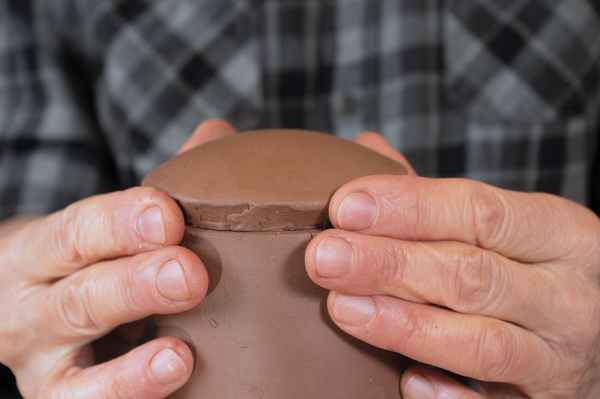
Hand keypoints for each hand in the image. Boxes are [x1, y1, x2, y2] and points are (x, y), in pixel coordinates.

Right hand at [0, 120, 234, 398]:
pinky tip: (176, 382)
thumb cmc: (84, 260)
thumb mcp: (106, 224)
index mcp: (42, 251)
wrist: (24, 312)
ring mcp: (41, 370)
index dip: (119, 223)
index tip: (169, 214)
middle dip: (134, 288)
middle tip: (190, 275)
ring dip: (133, 368)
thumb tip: (219, 133)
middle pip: (78, 300)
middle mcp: (30, 311)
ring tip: (182, 354)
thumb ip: (162, 186)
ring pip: (77, 376)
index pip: (75, 232)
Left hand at [306, 133, 599, 397]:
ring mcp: (561, 357)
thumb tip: (367, 149)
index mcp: (561, 234)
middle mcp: (569, 296)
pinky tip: (405, 380)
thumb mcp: (509, 226)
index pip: (481, 212)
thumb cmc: (531, 268)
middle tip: (326, 256)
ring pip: (482, 343)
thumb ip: (436, 197)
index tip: (345, 205)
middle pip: (473, 275)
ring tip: (342, 307)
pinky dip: (451, 397)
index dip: (409, 208)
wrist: (598, 334)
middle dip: (392, 263)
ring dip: (406, 324)